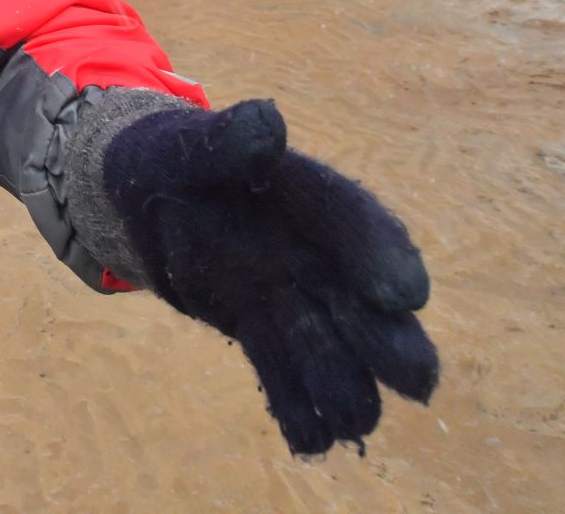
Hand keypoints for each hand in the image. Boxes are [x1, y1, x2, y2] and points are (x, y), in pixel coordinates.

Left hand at [103, 100, 438, 455]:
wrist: (148, 194)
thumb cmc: (173, 158)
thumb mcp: (189, 146)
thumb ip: (229, 140)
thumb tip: (267, 122)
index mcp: (303, 195)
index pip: (351, 221)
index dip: (380, 254)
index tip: (405, 293)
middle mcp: (310, 250)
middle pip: (361, 299)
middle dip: (389, 340)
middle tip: (416, 381)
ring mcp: (288, 294)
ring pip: (328, 347)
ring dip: (346, 385)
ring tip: (355, 421)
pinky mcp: (259, 327)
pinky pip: (281, 370)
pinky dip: (295, 406)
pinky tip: (310, 442)